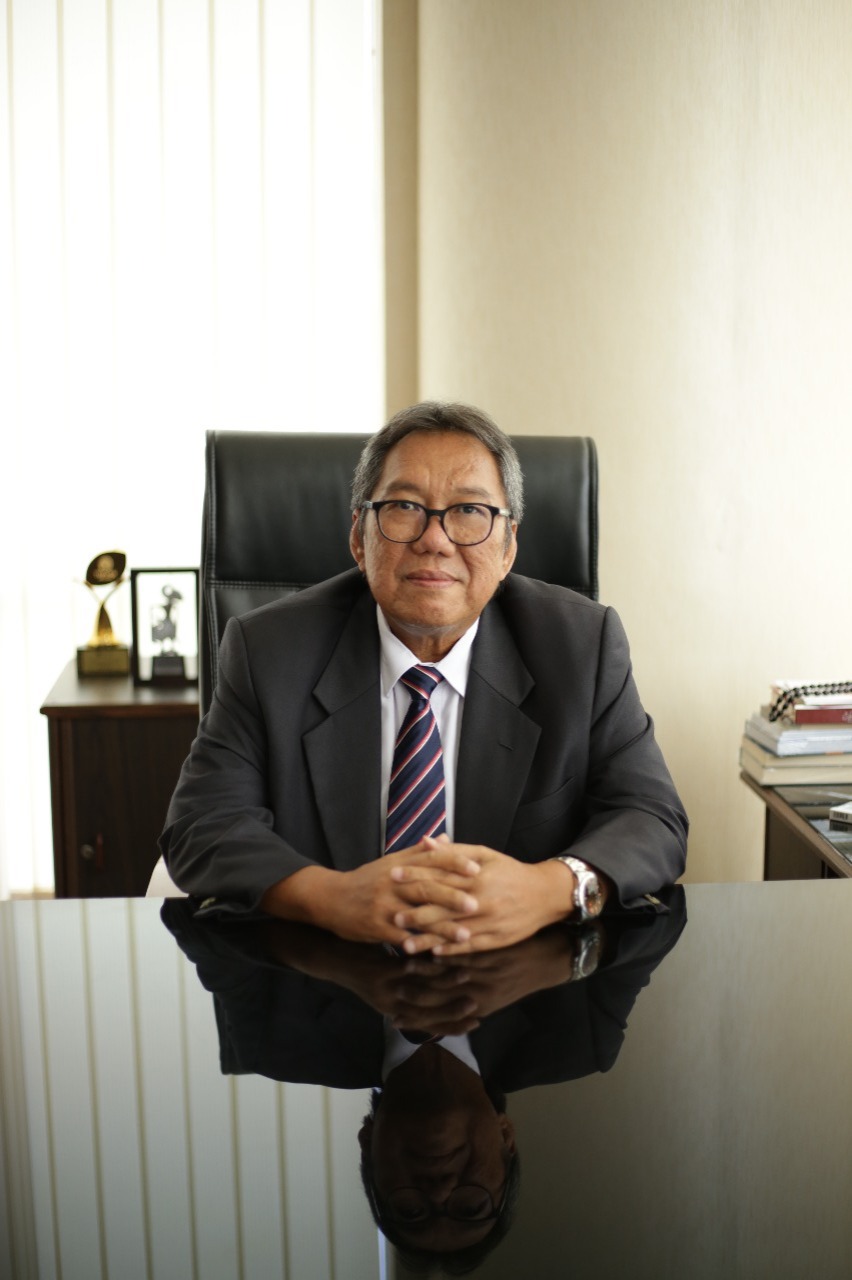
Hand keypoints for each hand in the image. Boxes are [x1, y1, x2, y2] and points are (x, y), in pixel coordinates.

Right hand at [260, 839, 482, 948]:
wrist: (331, 898)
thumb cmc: (366, 880)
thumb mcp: (390, 862)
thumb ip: (419, 852)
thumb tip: (446, 838)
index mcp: (399, 864)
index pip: (430, 859)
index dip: (454, 862)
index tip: (476, 868)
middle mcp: (393, 882)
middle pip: (426, 886)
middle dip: (453, 896)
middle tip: (477, 904)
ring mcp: (384, 905)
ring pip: (417, 914)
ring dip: (442, 926)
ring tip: (465, 934)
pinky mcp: (377, 927)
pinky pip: (402, 936)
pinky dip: (420, 944)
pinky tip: (438, 952)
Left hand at [390, 838, 575, 954]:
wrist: (544, 894)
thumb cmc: (510, 872)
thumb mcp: (484, 854)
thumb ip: (454, 851)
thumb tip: (426, 842)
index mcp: (476, 877)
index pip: (439, 875)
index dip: (414, 876)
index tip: (393, 877)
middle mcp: (480, 901)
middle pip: (442, 907)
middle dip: (415, 912)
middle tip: (392, 915)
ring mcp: (487, 922)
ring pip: (452, 931)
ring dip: (427, 938)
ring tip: (405, 943)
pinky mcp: (495, 939)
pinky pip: (468, 947)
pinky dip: (450, 950)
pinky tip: (434, 953)